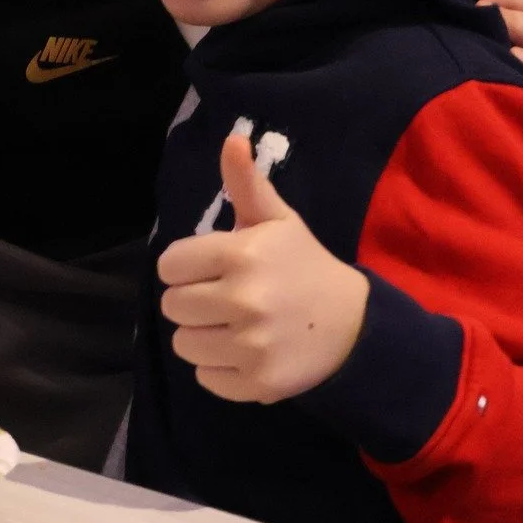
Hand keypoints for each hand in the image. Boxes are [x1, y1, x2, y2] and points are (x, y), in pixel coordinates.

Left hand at [155, 133, 370, 403]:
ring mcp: (251, 346)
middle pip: (173, 306)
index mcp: (242, 254)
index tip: (212, 267)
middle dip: (193, 300)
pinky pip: (205, 379)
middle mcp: (244, 300)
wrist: (353, 325)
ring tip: (234, 325)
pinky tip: (246, 351)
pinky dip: (220, 369)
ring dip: (202, 336)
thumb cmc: (304, 265)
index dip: (187, 266)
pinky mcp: (257, 383)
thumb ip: (246, 183)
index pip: (169, 265)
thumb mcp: (277, 220)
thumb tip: (233, 139)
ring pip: (183, 344)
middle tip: (224, 297)